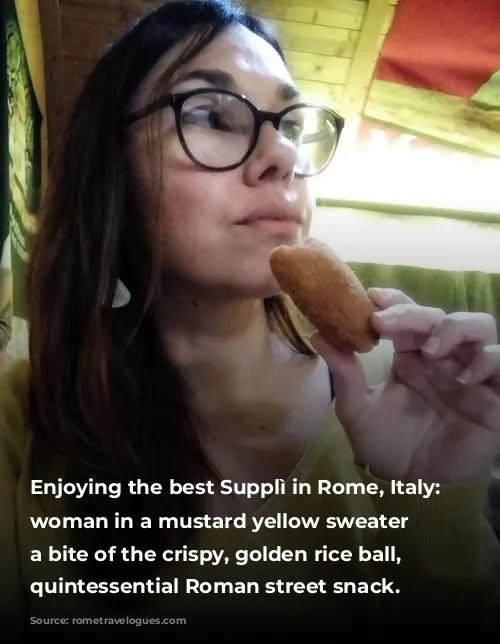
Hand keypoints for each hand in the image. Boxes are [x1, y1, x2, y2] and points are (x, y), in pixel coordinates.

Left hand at [311, 288, 499, 483]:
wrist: (411, 486)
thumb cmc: (385, 444)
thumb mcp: (357, 410)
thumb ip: (344, 375)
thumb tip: (317, 334)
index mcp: (409, 356)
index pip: (407, 315)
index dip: (395, 300)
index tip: (372, 297)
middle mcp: (440, 358)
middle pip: (438, 316)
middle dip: (413, 313)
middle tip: (385, 322)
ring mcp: (469, 374)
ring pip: (479, 327)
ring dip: (454, 329)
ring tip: (429, 351)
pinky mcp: (494, 396)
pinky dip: (487, 361)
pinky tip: (463, 379)